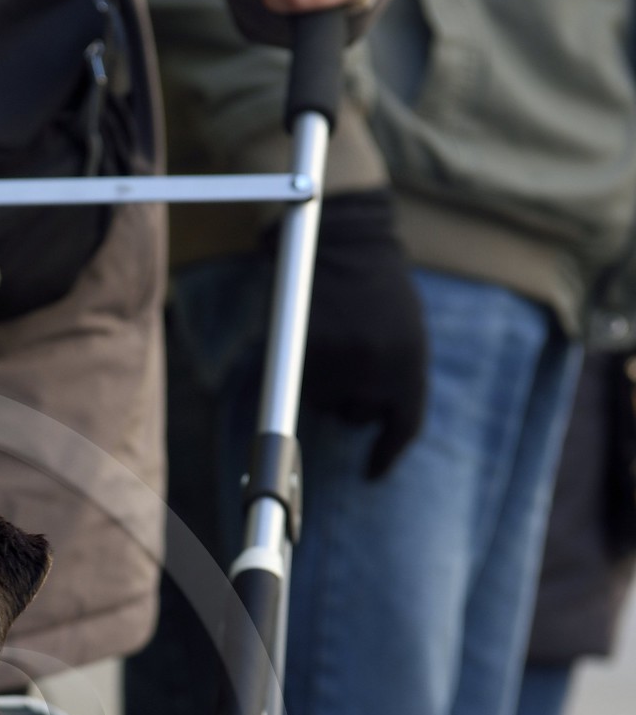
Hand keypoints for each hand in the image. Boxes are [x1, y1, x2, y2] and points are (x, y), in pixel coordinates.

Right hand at [287, 189, 427, 476]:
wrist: (345, 242)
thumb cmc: (379, 288)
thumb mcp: (408, 332)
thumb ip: (400, 376)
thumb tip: (384, 425)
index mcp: (411, 362)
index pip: (403, 425)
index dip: (386, 454)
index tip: (373, 473)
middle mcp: (376, 368)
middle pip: (359, 416)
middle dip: (355, 401)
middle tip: (352, 367)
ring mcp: (339, 362)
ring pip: (326, 404)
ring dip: (328, 386)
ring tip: (335, 344)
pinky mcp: (305, 354)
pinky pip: (303, 386)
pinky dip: (307, 374)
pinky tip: (316, 343)